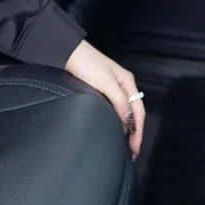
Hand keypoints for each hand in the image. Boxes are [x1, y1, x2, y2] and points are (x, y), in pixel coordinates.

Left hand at [63, 41, 144, 156]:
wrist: (66, 52)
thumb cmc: (86, 65)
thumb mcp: (105, 82)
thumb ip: (119, 101)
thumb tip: (129, 121)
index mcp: (127, 82)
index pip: (138, 111)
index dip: (138, 131)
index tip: (134, 148)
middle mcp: (122, 86)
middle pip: (134, 113)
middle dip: (135, 132)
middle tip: (131, 152)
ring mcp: (112, 88)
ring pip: (124, 112)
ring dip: (126, 128)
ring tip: (124, 144)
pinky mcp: (100, 90)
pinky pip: (113, 109)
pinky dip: (116, 121)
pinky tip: (113, 128)